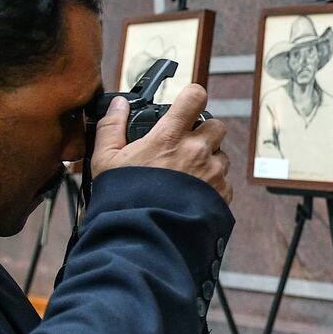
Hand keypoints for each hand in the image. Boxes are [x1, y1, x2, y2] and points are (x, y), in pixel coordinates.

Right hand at [90, 84, 231, 203]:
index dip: (193, 96)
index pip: (195, 97)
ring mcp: (213, 173)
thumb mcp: (106, 160)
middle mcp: (197, 151)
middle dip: (205, 132)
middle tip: (187, 146)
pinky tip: (193, 196)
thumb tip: (118, 104)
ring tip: (188, 176)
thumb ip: (112, 127)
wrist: (146, 237)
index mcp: (171, 137)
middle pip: (216, 125)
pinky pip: (225, 182)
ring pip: (222, 155)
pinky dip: (214, 186)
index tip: (188, 103)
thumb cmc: (125, 199)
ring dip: (210, 160)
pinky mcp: (223, 195)